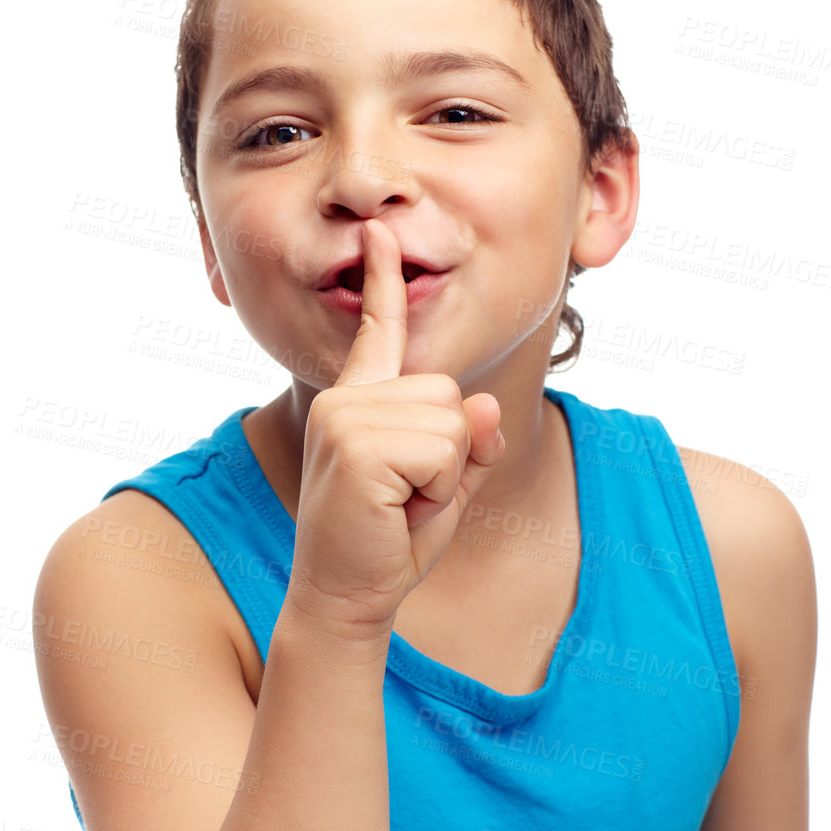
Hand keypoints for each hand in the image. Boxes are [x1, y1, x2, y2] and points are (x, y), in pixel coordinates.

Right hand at [287, 219, 504, 636]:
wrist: (345, 597)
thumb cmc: (389, 543)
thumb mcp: (444, 487)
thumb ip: (469, 443)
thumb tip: (485, 405)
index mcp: (358, 400)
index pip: (378, 331)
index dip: (385, 281)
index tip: (380, 233)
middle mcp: (346, 398)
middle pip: (450, 392)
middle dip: (449, 455)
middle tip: (406, 496)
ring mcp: (346, 417)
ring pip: (452, 421)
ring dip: (443, 476)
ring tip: (399, 504)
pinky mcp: (356, 445)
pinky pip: (444, 449)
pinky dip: (438, 489)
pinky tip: (395, 510)